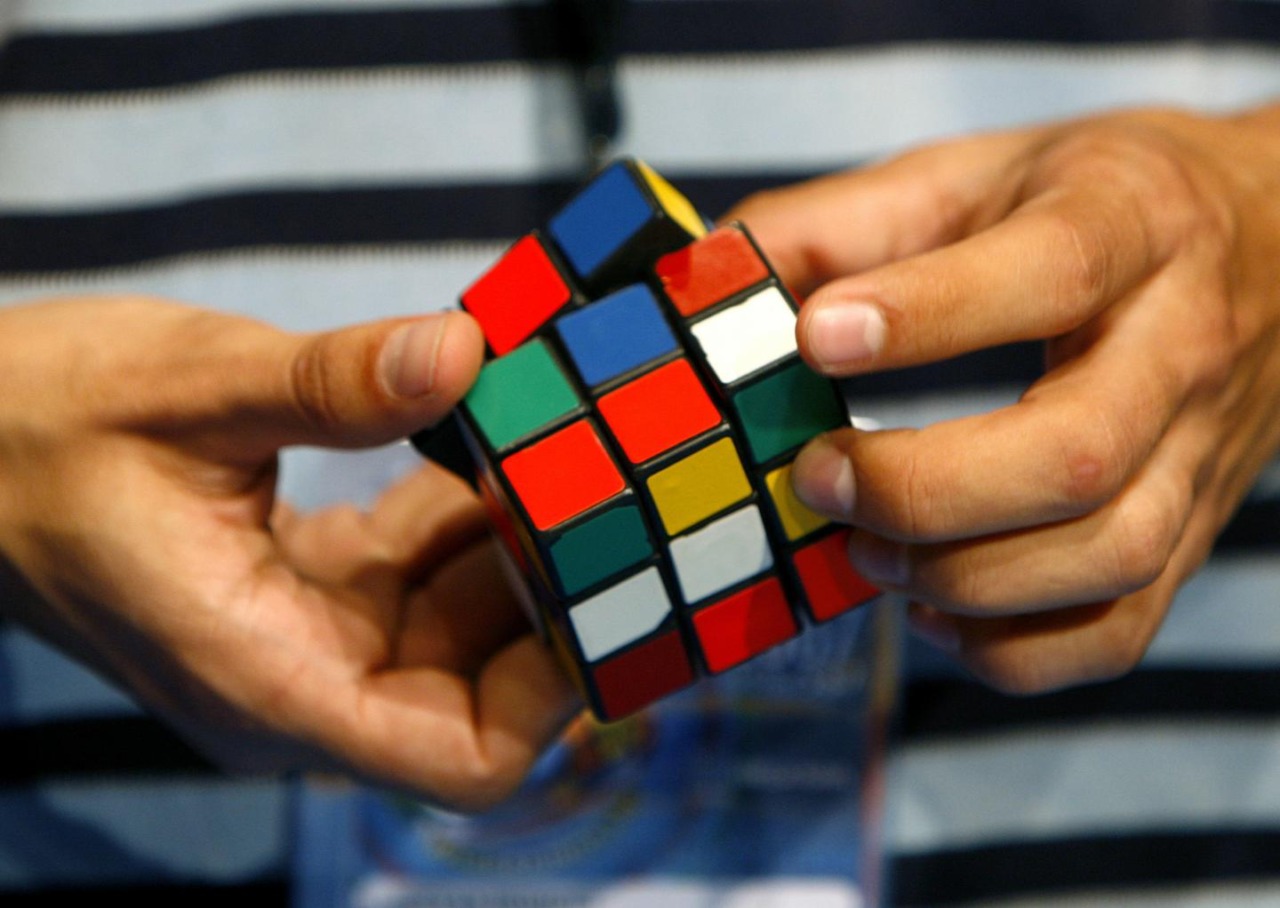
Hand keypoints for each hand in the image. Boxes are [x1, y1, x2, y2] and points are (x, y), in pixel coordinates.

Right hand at [0, 296, 579, 809]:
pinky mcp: (302, 593)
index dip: (553, 691)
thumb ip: (329, 381)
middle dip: (550, 597)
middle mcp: (297, 685)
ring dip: (513, 547)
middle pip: (479, 692)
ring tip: (565, 443)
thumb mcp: (184, 388)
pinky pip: (415, 578)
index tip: (606, 578)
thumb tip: (463, 350)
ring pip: (456, 631)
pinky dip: (462, 521)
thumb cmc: (34, 422)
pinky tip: (490, 440)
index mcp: (267, 680)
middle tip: (607, 482)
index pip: (461, 758)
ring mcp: (301, 643)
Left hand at [730, 105, 1279, 692]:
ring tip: (864, 551)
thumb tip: (714, 279)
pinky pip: (1119, 630)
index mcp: (1133, 223)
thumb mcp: (979, 173)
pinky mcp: (1189, 532)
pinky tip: (933, 612)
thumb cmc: (1098, 203)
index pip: (1053, 272)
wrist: (1275, 239)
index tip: (814, 338)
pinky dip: (1013, 648)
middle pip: (1076, 452)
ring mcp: (1199, 454)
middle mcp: (1182, 346)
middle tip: (819, 477)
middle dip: (923, 487)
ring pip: (1106, 556)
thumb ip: (844, 222)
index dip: (929, 315)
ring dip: (960, 578)